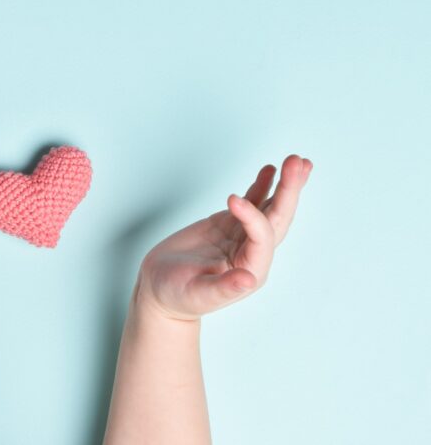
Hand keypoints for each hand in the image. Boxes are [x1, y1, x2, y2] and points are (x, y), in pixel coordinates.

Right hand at [136, 154, 312, 320]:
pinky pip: (251, 202)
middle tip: (298, 163)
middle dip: (289, 190)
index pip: (263, 237)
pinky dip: (262, 185)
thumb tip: (250, 280)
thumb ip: (224, 288)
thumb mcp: (198, 294)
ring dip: (285, 185)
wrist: (161, 291)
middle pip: (278, 218)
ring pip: (269, 207)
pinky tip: (270, 170)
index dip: (253, 216)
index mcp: (250, 269)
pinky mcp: (228, 226)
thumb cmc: (177, 297)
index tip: (232, 200)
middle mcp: (253, 252)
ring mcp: (242, 237)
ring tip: (298, 162)